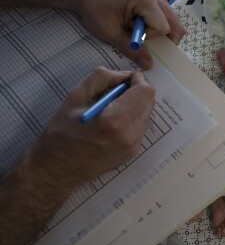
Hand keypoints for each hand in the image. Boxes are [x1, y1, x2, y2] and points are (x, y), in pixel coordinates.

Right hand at [29, 67, 154, 188]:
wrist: (56, 169)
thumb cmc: (62, 132)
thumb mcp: (77, 96)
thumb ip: (103, 78)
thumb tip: (126, 75)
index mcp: (115, 120)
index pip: (145, 91)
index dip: (137, 80)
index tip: (123, 80)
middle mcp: (130, 135)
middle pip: (149, 102)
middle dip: (136, 92)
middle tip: (115, 93)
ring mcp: (133, 146)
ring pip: (147, 113)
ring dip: (134, 105)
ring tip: (111, 109)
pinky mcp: (133, 153)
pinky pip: (141, 126)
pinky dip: (131, 118)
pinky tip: (112, 123)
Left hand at [76, 0, 184, 69]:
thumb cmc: (95, 8)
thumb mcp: (110, 32)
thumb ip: (131, 50)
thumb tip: (149, 65)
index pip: (163, 28)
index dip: (149, 37)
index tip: (132, 34)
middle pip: (175, 25)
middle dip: (162, 38)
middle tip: (142, 38)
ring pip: (172, 21)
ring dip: (158, 31)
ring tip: (136, 27)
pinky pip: (165, 16)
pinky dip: (156, 25)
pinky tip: (138, 23)